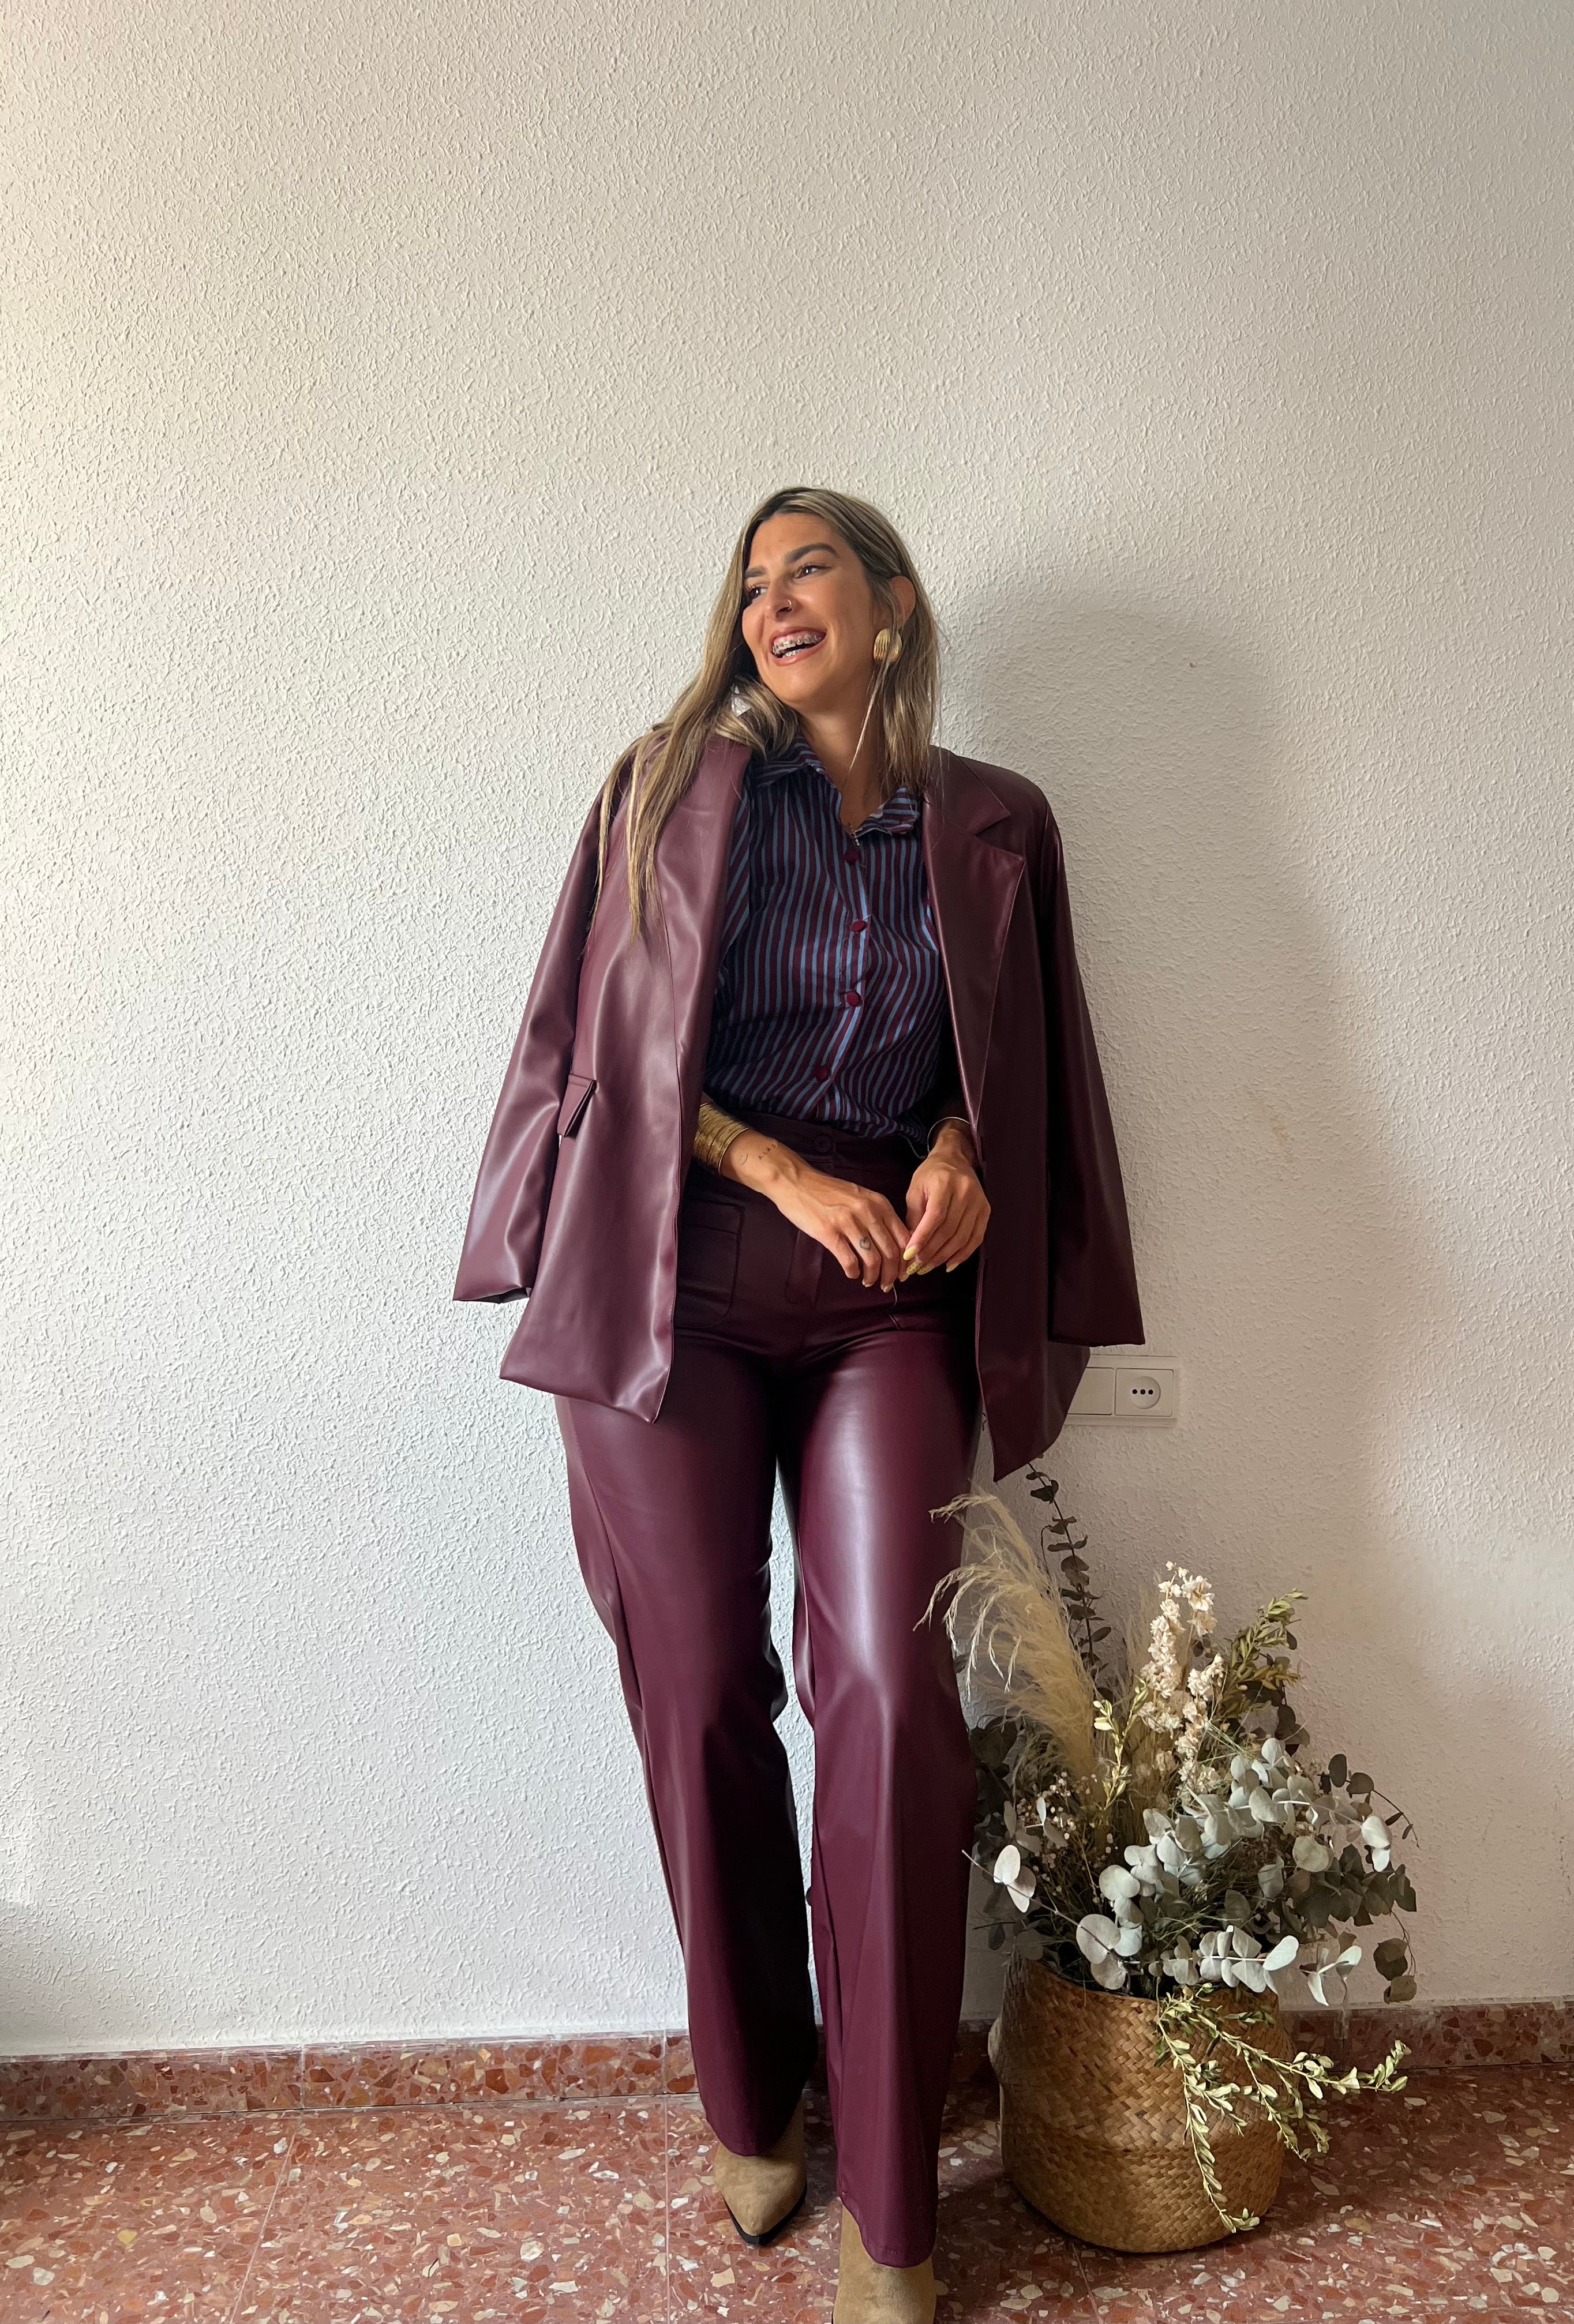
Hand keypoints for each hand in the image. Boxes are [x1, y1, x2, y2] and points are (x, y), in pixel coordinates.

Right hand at [716, 1132, 913, 1289]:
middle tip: (886, 1284)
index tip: (902, 1273)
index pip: (903, 1238)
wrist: (797, 1182)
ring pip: (872, 1259)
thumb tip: (893, 1245)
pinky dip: (853, 1272)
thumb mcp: (861, 1197)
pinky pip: (849, 1260)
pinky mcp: (829, 1232)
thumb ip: (878, 1216)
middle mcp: (868, 1212)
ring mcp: (848, 1222)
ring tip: (868, 1281)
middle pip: (890, 1252)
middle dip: (891, 1274)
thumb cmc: (828, 1192)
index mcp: (879, 1203)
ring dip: (872, 1276)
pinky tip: (851, 1273)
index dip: (905, 1261)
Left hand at [899, 1123, 989, 1277]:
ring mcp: (979, 1202)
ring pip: (962, 1237)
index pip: (935, 1216)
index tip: (909, 1255)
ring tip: (928, 1267)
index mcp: (945, 1183)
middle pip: (949, 1230)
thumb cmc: (930, 1175)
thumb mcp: (915, 1190)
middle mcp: (965, 1192)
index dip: (922, 1238)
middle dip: (931, 1252)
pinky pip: (976, 1238)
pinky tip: (949, 1264)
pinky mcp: (986, 1211)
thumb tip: (909, 1247)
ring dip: (944, 1256)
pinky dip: (963, 1254)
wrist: (954, 1159)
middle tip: (916, 1266)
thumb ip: (913, 1217)